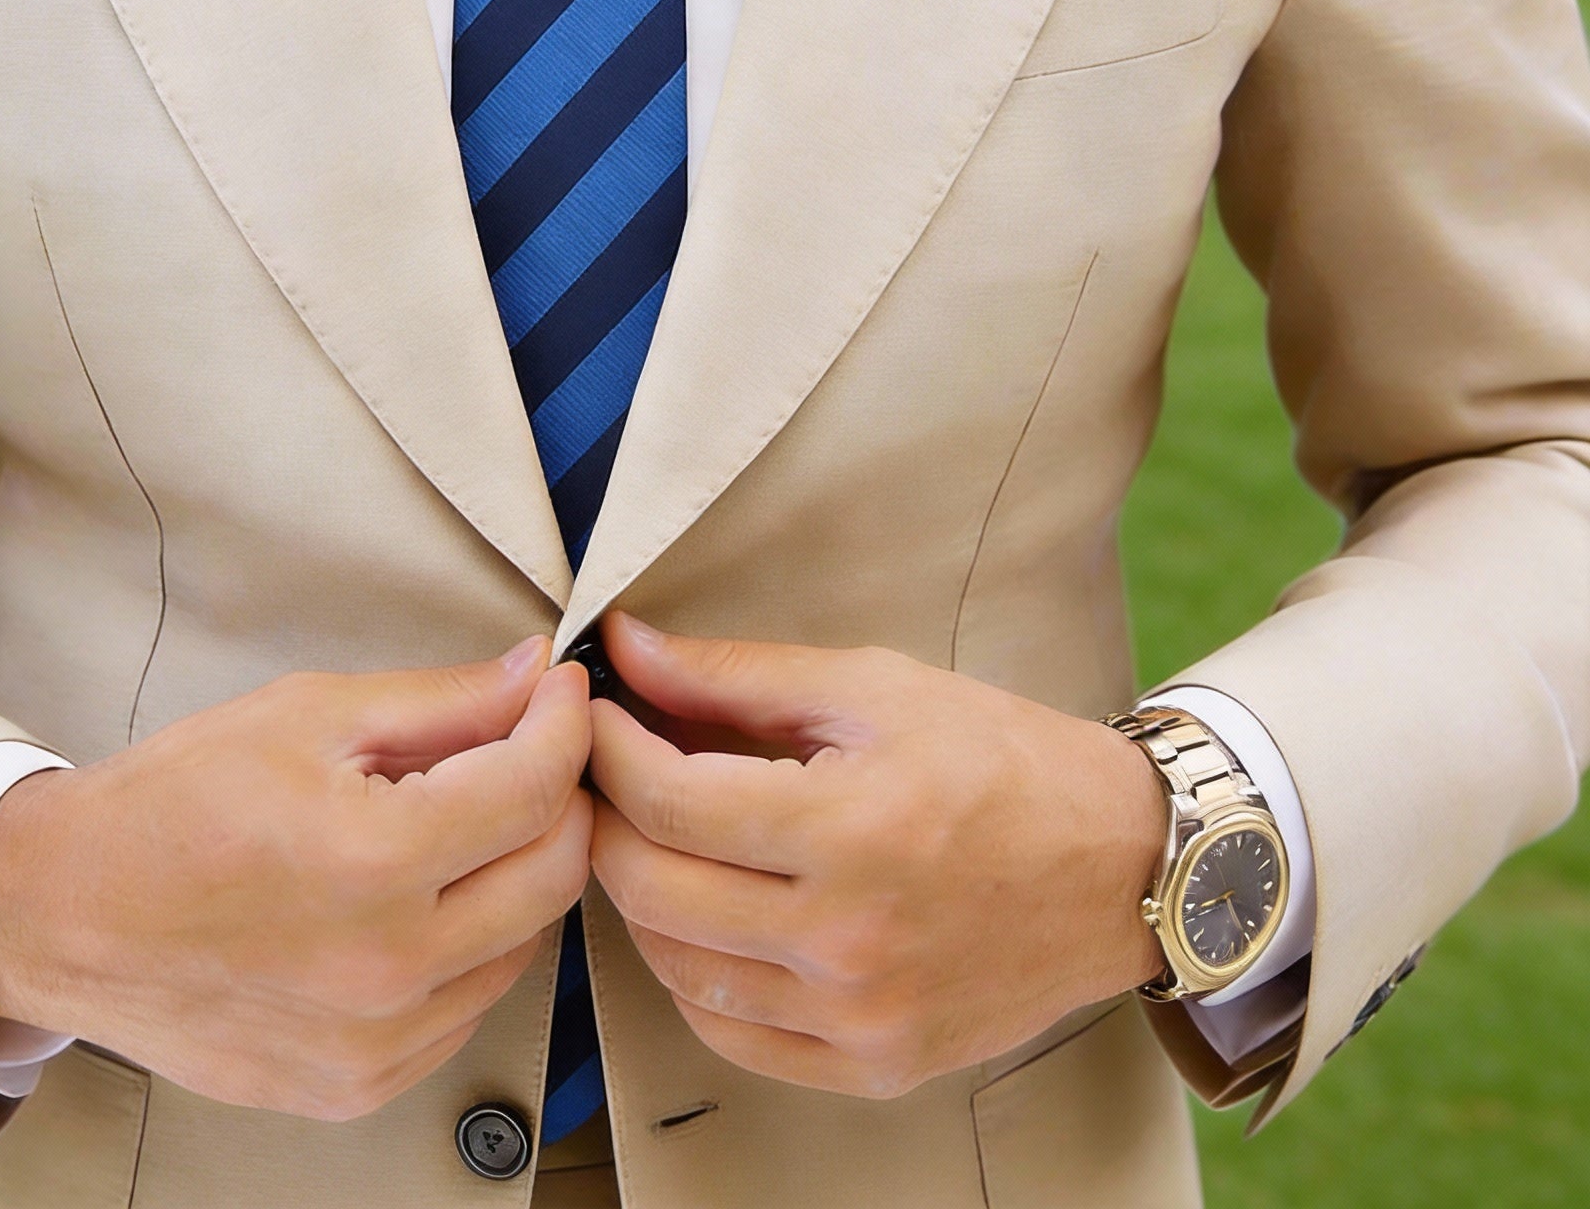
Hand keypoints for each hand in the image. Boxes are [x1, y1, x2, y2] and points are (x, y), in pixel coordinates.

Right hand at [0, 639, 592, 1120]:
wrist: (66, 913)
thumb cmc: (173, 805)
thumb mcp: (308, 714)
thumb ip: (442, 701)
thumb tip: (534, 677)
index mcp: (371, 862)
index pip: (535, 789)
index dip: (565, 724)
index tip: (560, 692)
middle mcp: (385, 969)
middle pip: (555, 874)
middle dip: (559, 796)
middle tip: (526, 748)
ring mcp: (374, 1043)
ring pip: (524, 945)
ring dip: (516, 872)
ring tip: (458, 822)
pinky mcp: (358, 1085)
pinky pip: (467, 1007)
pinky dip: (471, 945)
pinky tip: (419, 898)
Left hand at [587, 613, 1165, 1099]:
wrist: (1121, 866)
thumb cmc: (1002, 760)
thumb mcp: (873, 687)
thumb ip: (735, 674)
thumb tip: (627, 648)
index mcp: (852, 829)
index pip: (669, 800)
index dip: (608, 749)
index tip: (594, 713)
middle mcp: (850, 938)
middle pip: (653, 887)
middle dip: (607, 817)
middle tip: (607, 770)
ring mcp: (861, 1015)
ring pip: (676, 968)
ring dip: (640, 895)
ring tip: (653, 835)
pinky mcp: (875, 1065)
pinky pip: (730, 1035)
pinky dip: (692, 975)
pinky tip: (703, 916)